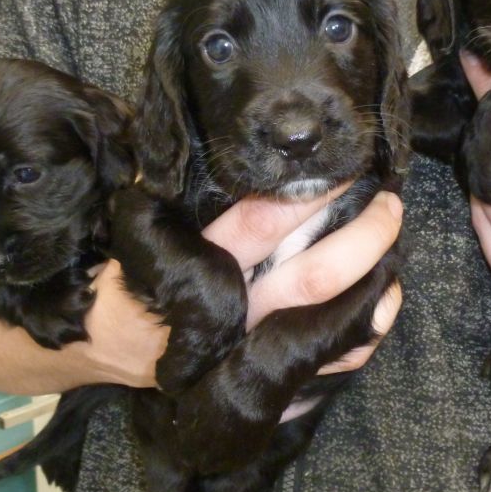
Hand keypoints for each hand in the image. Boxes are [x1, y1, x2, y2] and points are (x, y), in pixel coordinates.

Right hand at [0, 189, 403, 395]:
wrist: (95, 339)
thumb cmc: (125, 260)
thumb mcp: (140, 205)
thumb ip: (172, 165)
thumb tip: (211, 107)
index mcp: (192, 256)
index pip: (263, 220)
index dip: (315, 192)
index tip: (350, 164)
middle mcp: (223, 309)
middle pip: (310, 277)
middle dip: (363, 238)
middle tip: (389, 204)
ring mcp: (240, 355)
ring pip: (323, 329)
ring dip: (372, 290)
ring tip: (395, 253)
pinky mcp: (253, 385)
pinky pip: (319, 373)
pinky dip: (358, 342)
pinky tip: (379, 307)